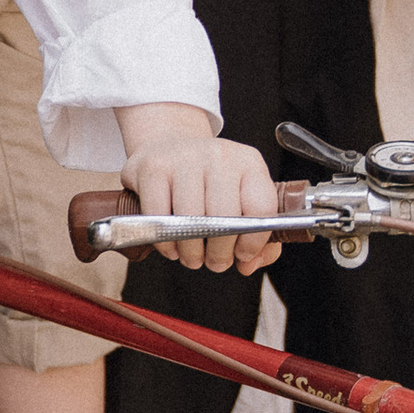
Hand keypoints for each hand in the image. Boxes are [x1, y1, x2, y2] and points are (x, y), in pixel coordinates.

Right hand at [115, 112, 282, 274]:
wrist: (169, 148)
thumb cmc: (208, 183)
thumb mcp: (240, 201)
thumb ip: (259, 240)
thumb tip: (248, 264)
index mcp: (249, 162)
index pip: (261, 207)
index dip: (253, 241)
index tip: (242, 255)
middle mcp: (219, 155)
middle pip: (224, 218)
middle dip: (219, 253)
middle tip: (214, 262)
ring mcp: (184, 158)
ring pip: (191, 220)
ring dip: (191, 251)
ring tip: (192, 257)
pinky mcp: (152, 167)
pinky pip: (159, 217)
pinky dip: (165, 242)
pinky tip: (171, 245)